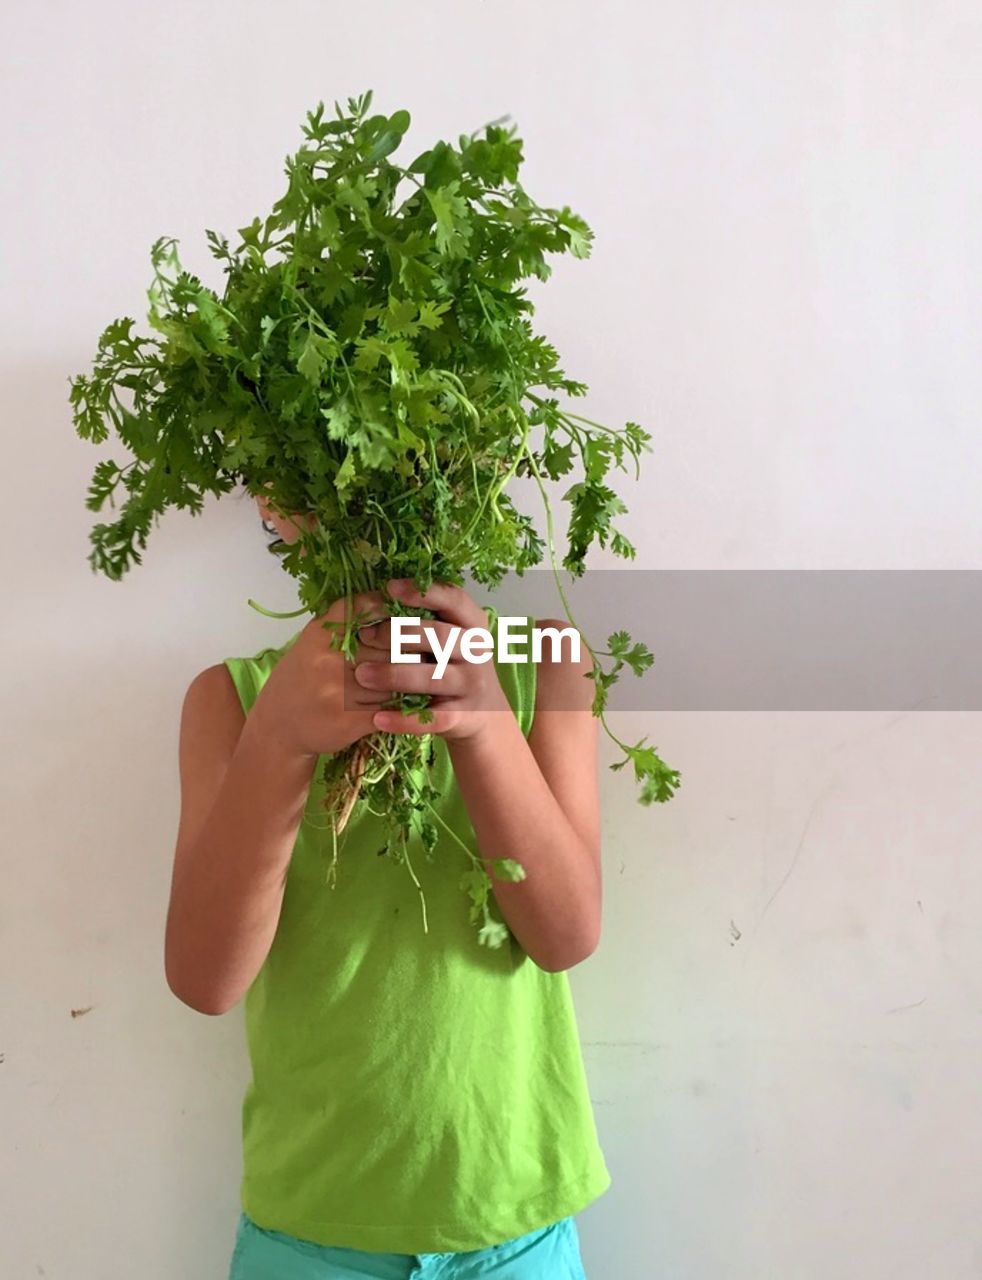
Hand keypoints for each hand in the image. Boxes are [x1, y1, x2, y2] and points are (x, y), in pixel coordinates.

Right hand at [251, 591, 393, 758]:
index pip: (365, 608)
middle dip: (404, 654)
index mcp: (320, 633)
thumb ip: (345, 624)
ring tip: (399, 687)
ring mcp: (338, 690)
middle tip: (410, 659)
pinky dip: (398, 709)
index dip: (388, 609)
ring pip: (395, 679)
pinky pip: (392, 708)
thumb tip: (396, 607)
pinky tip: (394, 708)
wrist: (277, 728)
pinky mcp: (350, 720)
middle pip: (390, 646)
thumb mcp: (313, 643)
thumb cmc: (301, 680)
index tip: (400, 616)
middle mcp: (328, 658)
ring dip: (402, 684)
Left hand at [353, 579, 510, 742]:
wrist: (483, 712)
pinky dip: (405, 720)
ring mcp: (473, 684)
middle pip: (439, 637)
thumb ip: (424, 619)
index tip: (389, 588)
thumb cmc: (452, 664)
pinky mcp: (464, 716)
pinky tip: (378, 719)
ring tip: (361, 675)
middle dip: (398, 634)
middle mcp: (477, 651)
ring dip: (394, 675)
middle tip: (364, 636)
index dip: (423, 593)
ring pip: (433, 677)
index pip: (454, 600)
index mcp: (473, 624)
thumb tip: (376, 599)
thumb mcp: (449, 638)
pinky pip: (433, 718)